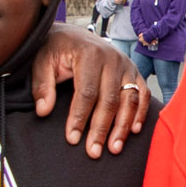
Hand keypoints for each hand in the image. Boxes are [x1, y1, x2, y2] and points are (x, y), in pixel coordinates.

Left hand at [32, 25, 147, 156]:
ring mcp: (127, 65)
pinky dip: (140, 113)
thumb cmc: (56, 49)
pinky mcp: (135, 71)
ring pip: (130, 100)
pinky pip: (143, 94)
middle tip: (93, 152)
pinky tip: (133, 131)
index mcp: (89, 54)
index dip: (79, 118)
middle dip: (101, 129)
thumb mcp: (42, 61)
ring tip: (114, 148)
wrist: (72, 34)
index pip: (86, 92)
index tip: (72, 139)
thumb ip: (42, 84)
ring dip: (123, 126)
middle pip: (110, 100)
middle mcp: (112, 58)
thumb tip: (44, 110)